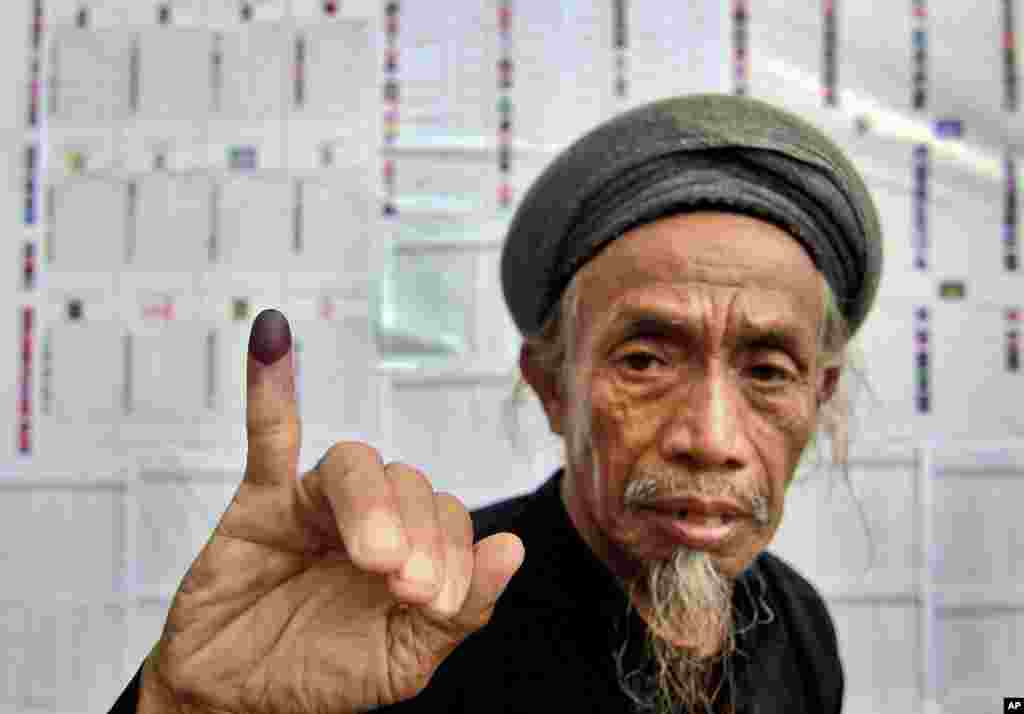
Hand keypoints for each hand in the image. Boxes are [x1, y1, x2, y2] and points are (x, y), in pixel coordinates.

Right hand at [139, 309, 524, 713]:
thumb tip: (511, 548)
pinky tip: (273, 336)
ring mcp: (318, 503)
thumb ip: (462, 609)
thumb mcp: (406, 658)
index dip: (454, 553)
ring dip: (373, 504)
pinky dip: (271, 387)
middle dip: (417, 533)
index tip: (434, 603)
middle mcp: (372, 517)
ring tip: (374, 558)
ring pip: (356, 464)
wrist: (234, 701)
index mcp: (411, 550)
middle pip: (410, 483)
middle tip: (404, 586)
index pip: (451, 519)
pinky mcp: (262, 500)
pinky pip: (269, 434)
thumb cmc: (320, 675)